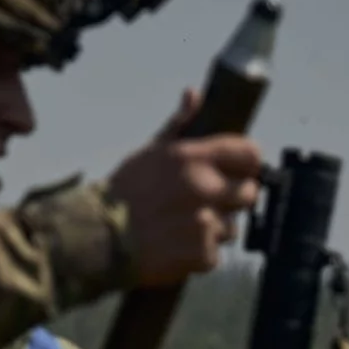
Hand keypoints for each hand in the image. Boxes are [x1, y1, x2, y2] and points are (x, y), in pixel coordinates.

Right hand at [107, 87, 264, 286]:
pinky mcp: (202, 255)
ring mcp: (205, 224)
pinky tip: (177, 245)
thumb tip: (195, 94)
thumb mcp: (151, 151)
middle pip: (249, 193)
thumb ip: (180, 125)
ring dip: (215, 229)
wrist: (97, 236)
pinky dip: (201, 253)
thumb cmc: (124, 192)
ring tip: (183, 226)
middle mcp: (204, 189)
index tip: (239, 170)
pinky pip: (216, 253)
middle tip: (208, 202)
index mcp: (193, 158)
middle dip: (234, 198)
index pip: (250, 154)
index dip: (248, 163)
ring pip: (232, 227)